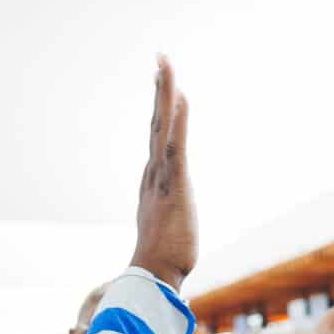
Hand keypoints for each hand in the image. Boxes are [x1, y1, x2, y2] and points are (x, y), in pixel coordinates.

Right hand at [129, 55, 195, 288]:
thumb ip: (166, 219)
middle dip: (161, 89)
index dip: (162, 108)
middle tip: (161, 58)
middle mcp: (154, 173)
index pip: (158, 137)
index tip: (163, 83)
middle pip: (157, 122)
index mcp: (153, 181)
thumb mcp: (165, 231)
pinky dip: (178, 121)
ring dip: (165, 93)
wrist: (153, 275)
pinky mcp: (175, 186)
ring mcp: (162, 177)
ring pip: (163, 126)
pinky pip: (176, 147)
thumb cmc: (161, 261)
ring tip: (165, 63)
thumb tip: (167, 224)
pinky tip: (180, 98)